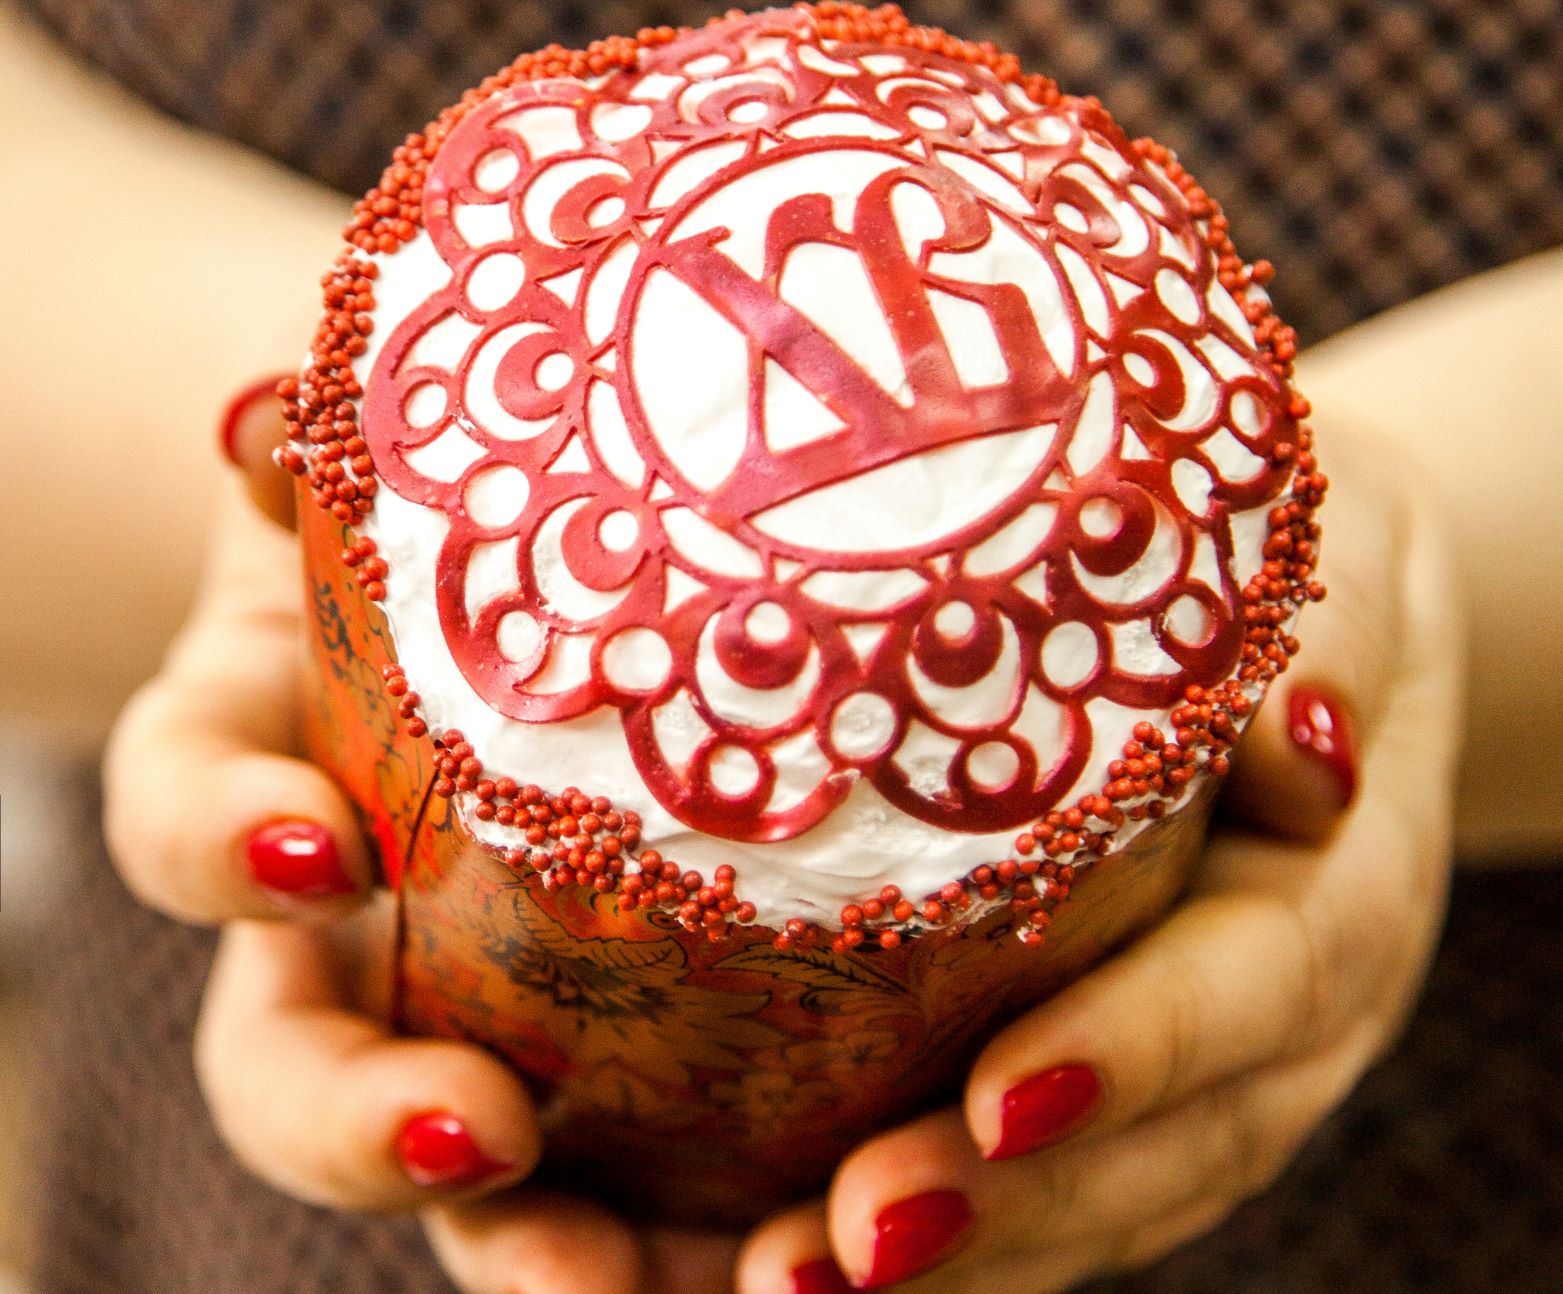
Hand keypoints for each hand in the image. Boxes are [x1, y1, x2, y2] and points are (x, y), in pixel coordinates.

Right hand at [104, 387, 738, 1293]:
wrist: (522, 579)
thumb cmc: (451, 517)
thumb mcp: (392, 474)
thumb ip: (319, 454)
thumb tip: (255, 416)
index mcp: (270, 770)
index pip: (195, 823)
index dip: (226, 846)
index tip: (319, 850)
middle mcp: (346, 928)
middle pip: (296, 1069)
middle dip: (364, 1125)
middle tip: (483, 1136)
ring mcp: (465, 1007)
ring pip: (463, 1169)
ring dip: (536, 1249)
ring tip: (646, 1288)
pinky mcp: (612, 1059)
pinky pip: (638, 1178)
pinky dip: (700, 1234)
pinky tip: (815, 1252)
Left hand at [732, 419, 1464, 1291]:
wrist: (1314, 638)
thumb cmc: (1301, 581)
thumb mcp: (1341, 568)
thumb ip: (1337, 637)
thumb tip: (1306, 746)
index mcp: (1343, 885)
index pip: (1257, 986)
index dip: (1138, 1051)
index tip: (999, 1099)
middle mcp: (1286, 1013)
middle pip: (1168, 1142)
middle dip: (1015, 1205)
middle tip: (851, 1242)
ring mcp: (1213, 1067)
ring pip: (1104, 1198)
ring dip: (967, 1257)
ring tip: (795, 1279)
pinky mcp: (1130, 1076)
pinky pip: (1059, 1186)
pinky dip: (960, 1238)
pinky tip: (806, 1252)